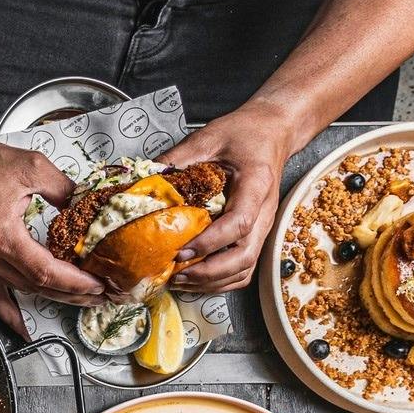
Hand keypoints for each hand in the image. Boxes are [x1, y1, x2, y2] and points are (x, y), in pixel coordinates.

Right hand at [0, 136, 105, 324]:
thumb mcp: (31, 167)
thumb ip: (63, 189)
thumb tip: (85, 205)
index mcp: (3, 236)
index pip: (46, 272)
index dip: (75, 282)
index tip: (97, 284)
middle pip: (36, 287)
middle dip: (72, 294)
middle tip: (99, 295)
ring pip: (19, 291)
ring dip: (50, 298)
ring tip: (77, 298)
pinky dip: (9, 313)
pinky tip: (22, 327)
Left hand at [162, 105, 294, 292]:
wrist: (273, 131)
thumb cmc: (243, 133)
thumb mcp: (207, 138)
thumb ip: (176, 159)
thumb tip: (140, 181)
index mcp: (256, 184)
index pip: (238, 223)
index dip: (209, 242)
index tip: (180, 251)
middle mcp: (265, 210)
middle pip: (245, 255)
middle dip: (208, 272)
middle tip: (175, 273)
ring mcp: (264, 225)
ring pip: (246, 268)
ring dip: (213, 281)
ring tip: (179, 281)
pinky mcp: (257, 233)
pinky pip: (245, 267)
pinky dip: (221, 280)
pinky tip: (195, 279)